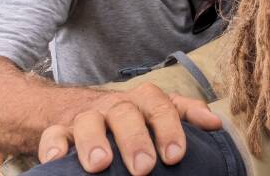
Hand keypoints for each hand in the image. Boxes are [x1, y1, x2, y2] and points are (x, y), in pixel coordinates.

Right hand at [37, 83, 220, 175]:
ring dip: (94, 141)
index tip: (175, 155)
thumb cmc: (130, 115)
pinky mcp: (59, 130)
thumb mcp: (159, 110)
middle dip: (135, 140)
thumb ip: (186, 114)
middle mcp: (116, 105)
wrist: (80, 106)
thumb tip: (216, 124)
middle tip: (143, 168)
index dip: (170, 129)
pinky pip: (53, 134)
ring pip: (88, 122)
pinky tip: (56, 161)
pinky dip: (54, 146)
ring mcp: (87, 116)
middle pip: (126, 114)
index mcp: (144, 101)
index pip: (162, 107)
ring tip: (100, 165)